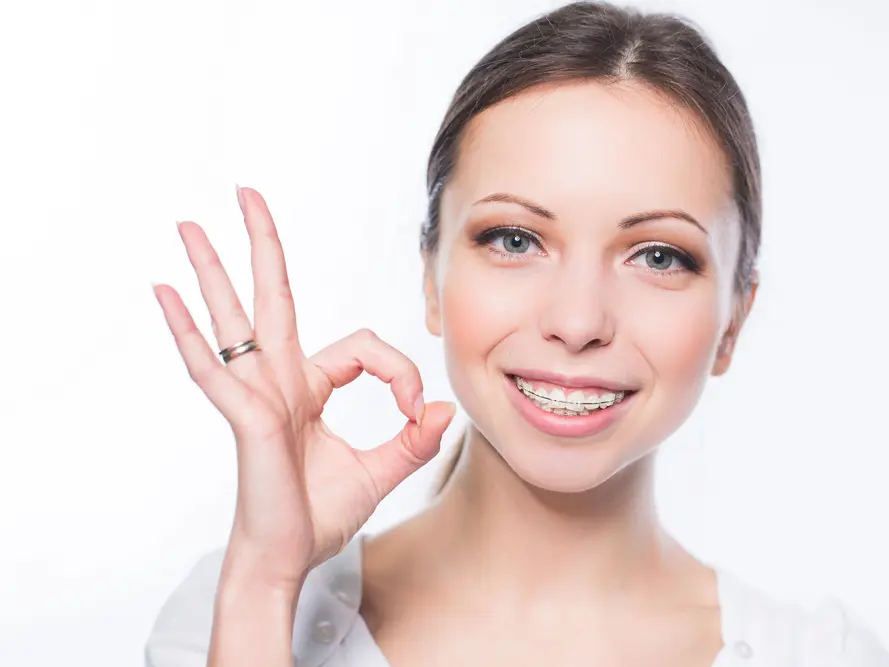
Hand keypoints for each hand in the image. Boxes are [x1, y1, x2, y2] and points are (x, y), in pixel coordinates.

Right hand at [152, 186, 454, 591]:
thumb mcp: (379, 472)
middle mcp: (278, 383)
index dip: (398, 370)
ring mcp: (256, 397)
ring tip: (188, 226)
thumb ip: (412, 441)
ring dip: (212, 270)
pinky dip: (188, 332)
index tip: (416, 409)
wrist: (287, 560)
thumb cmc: (318, 516)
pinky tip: (165, 294)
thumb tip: (441, 409)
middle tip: (246, 193)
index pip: (362, 347)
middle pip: (270, 299)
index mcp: (309, 389)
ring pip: (233, 320)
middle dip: (261, 244)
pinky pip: (213, 369)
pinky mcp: (244, 419)